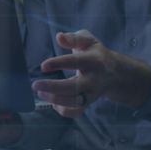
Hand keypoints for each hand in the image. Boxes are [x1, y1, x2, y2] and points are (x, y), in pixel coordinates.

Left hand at [31, 30, 150, 116]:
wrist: (114, 74)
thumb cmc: (95, 53)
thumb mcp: (88, 40)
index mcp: (95, 60)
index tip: (43, 66)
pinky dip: (63, 110)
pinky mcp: (88, 103)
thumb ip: (74, 38)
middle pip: (75, 87)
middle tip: (35, 85)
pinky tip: (52, 102)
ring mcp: (92, 93)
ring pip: (75, 102)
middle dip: (54, 87)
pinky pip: (77, 112)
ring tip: (40, 92)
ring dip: (56, 99)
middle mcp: (95, 79)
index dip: (59, 64)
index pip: (76, 62)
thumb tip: (59, 37)